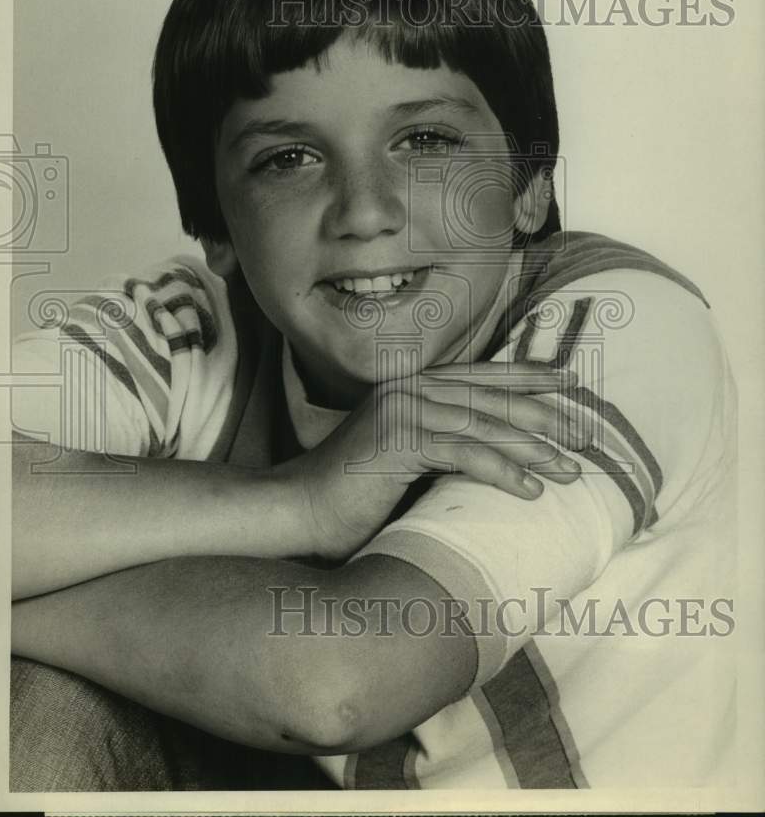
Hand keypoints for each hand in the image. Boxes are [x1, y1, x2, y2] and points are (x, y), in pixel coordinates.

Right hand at [274, 361, 589, 559]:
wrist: (297, 509)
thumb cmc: (351, 493)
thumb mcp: (405, 459)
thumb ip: (442, 445)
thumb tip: (495, 454)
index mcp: (412, 387)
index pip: (481, 377)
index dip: (527, 376)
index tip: (568, 381)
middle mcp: (410, 390)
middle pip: (491, 397)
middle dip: (545, 414)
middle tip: (587, 431)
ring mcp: (402, 411)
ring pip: (484, 424)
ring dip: (534, 448)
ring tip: (571, 470)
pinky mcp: (398, 440)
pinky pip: (463, 453)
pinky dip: (502, 471)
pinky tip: (531, 490)